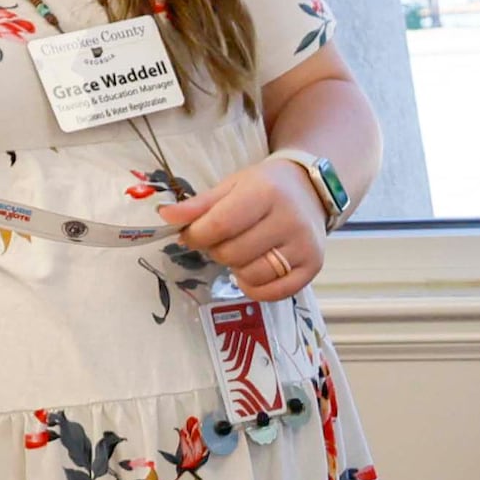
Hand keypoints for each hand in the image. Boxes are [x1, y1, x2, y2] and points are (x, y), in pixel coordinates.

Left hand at [157, 154, 327, 299]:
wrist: (310, 191)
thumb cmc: (266, 187)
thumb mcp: (232, 186)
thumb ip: (199, 205)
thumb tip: (166, 217)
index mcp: (266, 192)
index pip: (221, 225)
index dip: (196, 235)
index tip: (191, 234)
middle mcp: (290, 220)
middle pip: (233, 253)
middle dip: (216, 250)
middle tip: (222, 240)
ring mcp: (304, 246)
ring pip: (251, 275)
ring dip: (236, 269)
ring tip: (242, 252)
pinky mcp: (313, 267)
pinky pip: (273, 293)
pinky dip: (255, 287)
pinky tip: (252, 271)